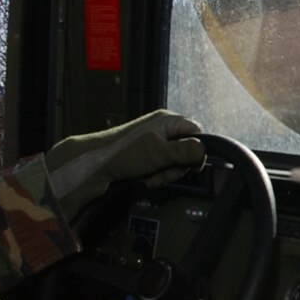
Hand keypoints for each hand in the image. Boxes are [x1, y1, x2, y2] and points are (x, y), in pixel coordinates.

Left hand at [45, 110, 205, 223]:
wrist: (95, 165)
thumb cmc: (126, 154)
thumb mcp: (162, 152)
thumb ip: (187, 151)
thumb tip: (204, 153)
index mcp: (168, 121)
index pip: (197, 132)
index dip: (197, 149)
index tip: (192, 165)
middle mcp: (163, 129)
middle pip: (187, 150)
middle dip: (177, 167)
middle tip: (164, 173)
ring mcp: (154, 143)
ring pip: (174, 161)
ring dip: (166, 174)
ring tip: (151, 178)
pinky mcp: (146, 156)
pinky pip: (162, 167)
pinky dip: (157, 176)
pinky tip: (146, 179)